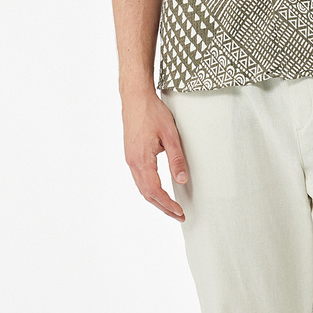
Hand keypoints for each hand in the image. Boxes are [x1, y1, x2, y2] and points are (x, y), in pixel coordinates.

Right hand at [122, 88, 188, 220]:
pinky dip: (149, 189)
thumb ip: (176, 159)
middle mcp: (132, 162)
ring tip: (170, 207)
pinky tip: (158, 191)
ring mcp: (130, 159)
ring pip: (142, 187)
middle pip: (147, 193)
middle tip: (178, 215)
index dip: (167, 204)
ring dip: (156, 200)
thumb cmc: (152, 112)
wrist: (135, 97)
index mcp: (141, 159)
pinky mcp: (131, 154)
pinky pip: (139, 179)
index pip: (155, 190)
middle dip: (163, 207)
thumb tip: (182, 179)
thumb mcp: (170, 135)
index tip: (179, 212)